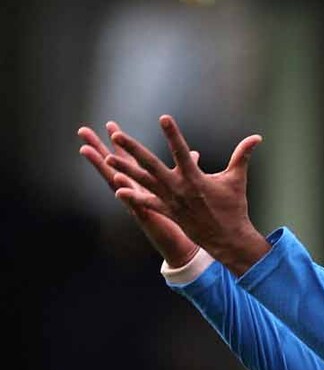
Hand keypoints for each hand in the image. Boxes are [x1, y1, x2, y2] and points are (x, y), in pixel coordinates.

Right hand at [78, 121, 199, 267]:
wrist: (184, 244)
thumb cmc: (183, 217)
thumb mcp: (185, 189)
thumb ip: (187, 169)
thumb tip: (194, 153)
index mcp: (145, 184)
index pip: (130, 160)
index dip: (120, 143)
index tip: (110, 125)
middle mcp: (136, 192)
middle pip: (114, 167)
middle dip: (99, 149)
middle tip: (83, 132)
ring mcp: (138, 204)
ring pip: (116, 183)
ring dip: (103, 167)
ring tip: (88, 151)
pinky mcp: (147, 217)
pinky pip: (134, 203)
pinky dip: (127, 193)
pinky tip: (117, 181)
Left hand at [105, 115, 269, 275]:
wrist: (227, 237)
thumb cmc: (233, 206)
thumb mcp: (237, 179)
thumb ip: (243, 156)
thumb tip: (257, 137)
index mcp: (195, 177)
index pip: (181, 150)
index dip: (173, 134)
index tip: (164, 117)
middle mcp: (178, 188)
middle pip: (151, 165)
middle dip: (133, 149)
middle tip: (117, 135)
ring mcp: (170, 201)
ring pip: (143, 182)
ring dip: (125, 170)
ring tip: (108, 158)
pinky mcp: (168, 212)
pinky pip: (147, 203)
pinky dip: (132, 198)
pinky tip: (117, 190)